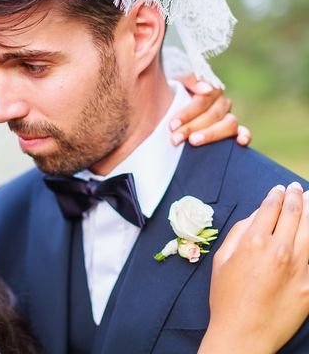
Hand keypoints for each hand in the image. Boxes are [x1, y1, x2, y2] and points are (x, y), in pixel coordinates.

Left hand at [171, 74, 250, 146]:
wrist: (170, 102)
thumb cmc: (172, 93)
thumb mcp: (175, 78)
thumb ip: (188, 78)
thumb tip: (206, 89)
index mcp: (210, 88)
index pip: (201, 101)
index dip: (186, 114)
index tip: (172, 125)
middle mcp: (222, 101)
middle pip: (213, 115)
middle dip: (192, 128)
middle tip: (176, 138)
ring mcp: (228, 115)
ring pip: (228, 124)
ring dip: (211, 134)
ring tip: (193, 142)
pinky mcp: (232, 129)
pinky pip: (243, 131)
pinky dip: (245, 136)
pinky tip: (241, 142)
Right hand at [199, 182, 308, 353]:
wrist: (244, 333)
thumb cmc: (226, 297)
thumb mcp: (221, 260)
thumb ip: (238, 233)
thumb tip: (255, 217)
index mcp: (254, 242)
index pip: (270, 208)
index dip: (275, 195)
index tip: (279, 189)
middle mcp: (280, 250)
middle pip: (295, 214)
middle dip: (296, 197)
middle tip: (297, 188)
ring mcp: (299, 267)